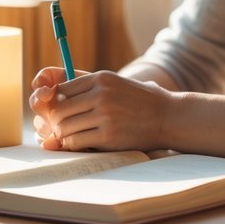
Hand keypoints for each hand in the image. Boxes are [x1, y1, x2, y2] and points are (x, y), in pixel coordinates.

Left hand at [29, 68, 171, 151]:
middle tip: (61, 128)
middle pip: (60, 109)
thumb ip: (90, 86)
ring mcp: (105, 115)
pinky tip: (82, 143)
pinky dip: (73, 145)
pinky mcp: (108, 136)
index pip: (62, 89)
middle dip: (57, 121)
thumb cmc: (140, 101)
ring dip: (64, 134)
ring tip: (71, 136)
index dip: (57, 103)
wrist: (168, 117)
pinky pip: (76, 142)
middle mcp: (101, 94)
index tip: (62, 111)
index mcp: (101, 78)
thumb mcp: (116, 83)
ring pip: (65, 127)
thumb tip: (56, 93)